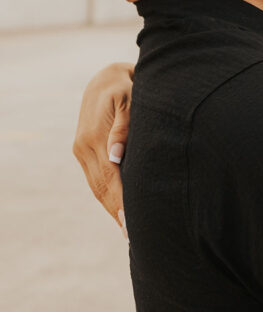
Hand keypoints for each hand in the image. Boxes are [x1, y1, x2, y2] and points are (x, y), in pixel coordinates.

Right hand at [73, 62, 132, 230]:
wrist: (106, 77)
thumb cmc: (125, 86)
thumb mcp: (128, 97)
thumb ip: (124, 124)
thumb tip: (116, 154)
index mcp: (94, 137)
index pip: (108, 177)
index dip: (120, 200)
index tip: (131, 221)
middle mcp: (84, 147)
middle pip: (100, 187)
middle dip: (116, 210)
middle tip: (133, 234)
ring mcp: (81, 150)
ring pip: (96, 186)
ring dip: (110, 207)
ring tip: (127, 229)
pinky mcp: (83, 151)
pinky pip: (94, 179)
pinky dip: (105, 196)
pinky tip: (117, 208)